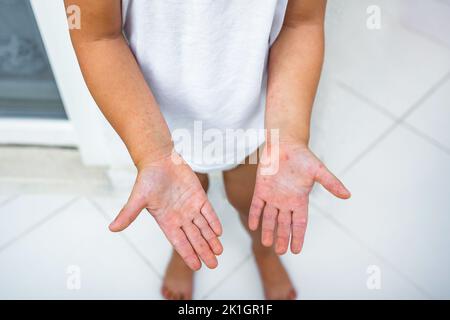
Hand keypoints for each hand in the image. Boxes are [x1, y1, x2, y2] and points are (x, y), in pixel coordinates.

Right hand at [109, 152, 222, 269]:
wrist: (158, 160)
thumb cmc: (147, 178)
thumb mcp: (137, 198)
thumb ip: (128, 214)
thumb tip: (112, 228)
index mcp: (166, 221)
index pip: (179, 242)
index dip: (188, 254)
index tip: (197, 266)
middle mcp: (180, 217)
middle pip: (194, 238)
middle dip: (203, 251)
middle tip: (214, 265)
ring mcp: (190, 207)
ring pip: (203, 227)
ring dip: (211, 239)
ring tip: (219, 252)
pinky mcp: (198, 196)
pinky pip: (208, 212)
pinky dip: (214, 222)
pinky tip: (219, 232)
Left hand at [249, 143, 350, 254]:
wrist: (285, 143)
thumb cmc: (303, 156)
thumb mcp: (318, 171)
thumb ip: (331, 183)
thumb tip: (348, 195)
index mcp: (300, 200)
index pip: (300, 224)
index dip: (298, 237)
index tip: (296, 251)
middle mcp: (286, 201)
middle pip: (284, 225)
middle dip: (282, 238)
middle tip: (281, 252)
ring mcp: (272, 196)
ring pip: (269, 218)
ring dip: (268, 230)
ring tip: (266, 244)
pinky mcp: (261, 189)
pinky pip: (257, 205)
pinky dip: (255, 215)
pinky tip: (252, 225)